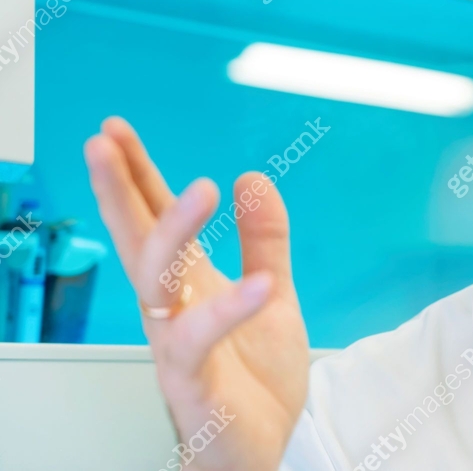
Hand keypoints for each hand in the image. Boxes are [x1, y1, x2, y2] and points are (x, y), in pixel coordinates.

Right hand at [84, 118, 308, 470]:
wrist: (263, 449)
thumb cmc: (256, 376)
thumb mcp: (273, 293)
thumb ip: (264, 240)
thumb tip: (253, 178)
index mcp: (189, 286)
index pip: (154, 221)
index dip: (136, 176)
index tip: (115, 130)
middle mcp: (173, 311)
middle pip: (137, 242)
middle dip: (119, 191)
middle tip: (103, 142)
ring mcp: (178, 346)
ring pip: (158, 285)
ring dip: (174, 234)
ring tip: (201, 190)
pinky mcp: (196, 383)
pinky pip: (203, 342)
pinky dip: (230, 310)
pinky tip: (260, 283)